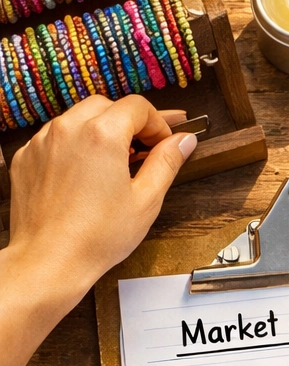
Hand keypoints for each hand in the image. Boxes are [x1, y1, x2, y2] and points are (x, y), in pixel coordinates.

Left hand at [6, 95, 196, 304]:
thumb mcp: (146, 199)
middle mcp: (68, 130)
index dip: (158, 123)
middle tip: (145, 150)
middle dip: (130, 123)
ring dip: (102, 131)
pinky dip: (76, 145)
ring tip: (116, 163)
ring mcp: (43, 142)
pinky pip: (56, 137)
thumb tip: (184, 140)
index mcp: (101, 135)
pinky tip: (87, 174)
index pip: (137, 106)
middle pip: (107, 106)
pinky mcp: (27, 157)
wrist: (50, 260)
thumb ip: (167, 162)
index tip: (164, 143)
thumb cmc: (96, 237)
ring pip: (79, 118)